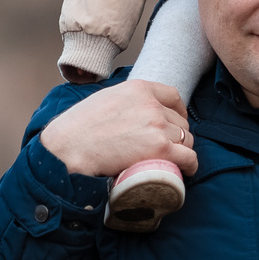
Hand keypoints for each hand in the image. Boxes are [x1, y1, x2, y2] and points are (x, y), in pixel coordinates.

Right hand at [38, 81, 197, 179]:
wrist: (68, 148)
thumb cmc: (78, 127)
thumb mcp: (105, 98)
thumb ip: (126, 100)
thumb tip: (134, 110)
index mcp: (138, 89)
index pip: (173, 96)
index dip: (178, 111)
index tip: (176, 122)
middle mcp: (151, 105)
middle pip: (180, 121)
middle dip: (177, 135)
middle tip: (167, 148)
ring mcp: (157, 127)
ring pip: (186, 139)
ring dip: (182, 150)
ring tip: (173, 161)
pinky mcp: (160, 150)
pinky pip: (189, 157)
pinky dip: (190, 165)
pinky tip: (185, 170)